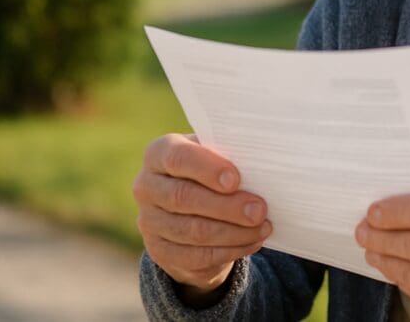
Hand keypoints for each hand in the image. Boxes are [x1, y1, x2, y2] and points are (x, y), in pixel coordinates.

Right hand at [132, 133, 271, 301]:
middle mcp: (147, 186)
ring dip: (233, 231)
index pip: (177, 158)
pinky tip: (253, 241)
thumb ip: (231, 155)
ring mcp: (149, 221)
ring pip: (192, 231)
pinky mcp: (160, 251)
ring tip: (263, 227)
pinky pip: (196, 256)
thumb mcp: (218, 155)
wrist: (194, 206)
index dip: (207, 169)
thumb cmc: (213, 170)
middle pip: (183, 197)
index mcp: (159, 153)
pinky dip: (230, 250)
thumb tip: (260, 164)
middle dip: (227, 206)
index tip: (236, 180)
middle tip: (259, 210)